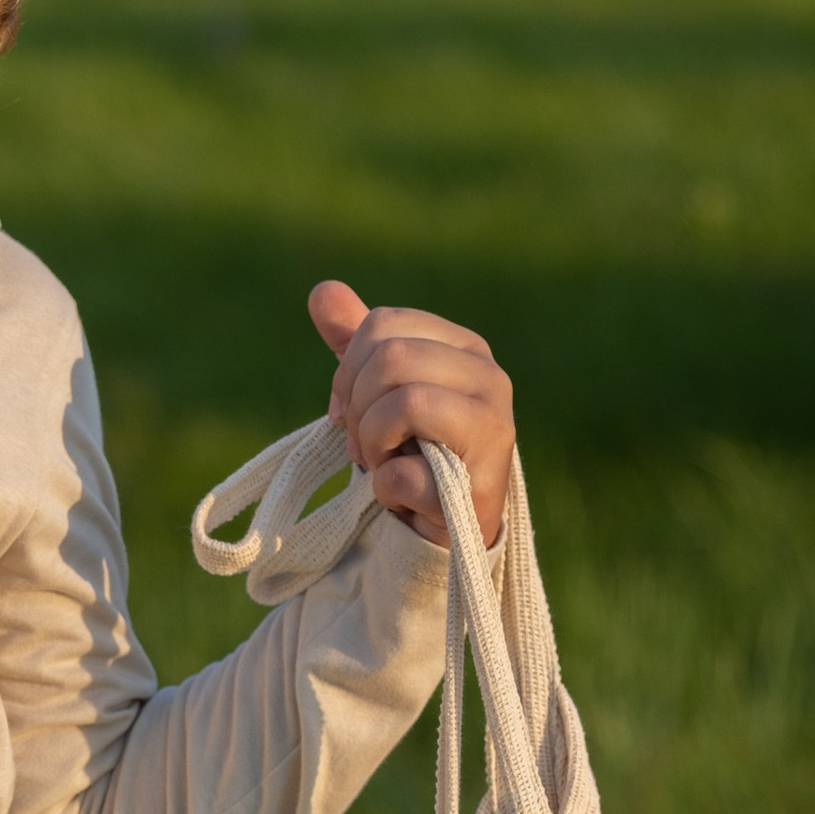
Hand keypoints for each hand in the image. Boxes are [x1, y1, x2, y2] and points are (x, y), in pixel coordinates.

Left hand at [307, 280, 512, 547]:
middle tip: (364, 442)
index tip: (348, 409)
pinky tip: (405, 496)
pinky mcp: (482, 485)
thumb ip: (354, 340)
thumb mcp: (380, 388)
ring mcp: (492, 429)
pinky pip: (402, 474)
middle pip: (389, 358)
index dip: (348, 369)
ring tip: (385, 462)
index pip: (381, 325)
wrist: (448, 523)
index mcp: (465, 346)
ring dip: (372, 445)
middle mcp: (489, 378)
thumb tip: (322, 290)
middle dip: (357, 407)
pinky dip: (386, 489)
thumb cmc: (413, 447)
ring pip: (401, 403)